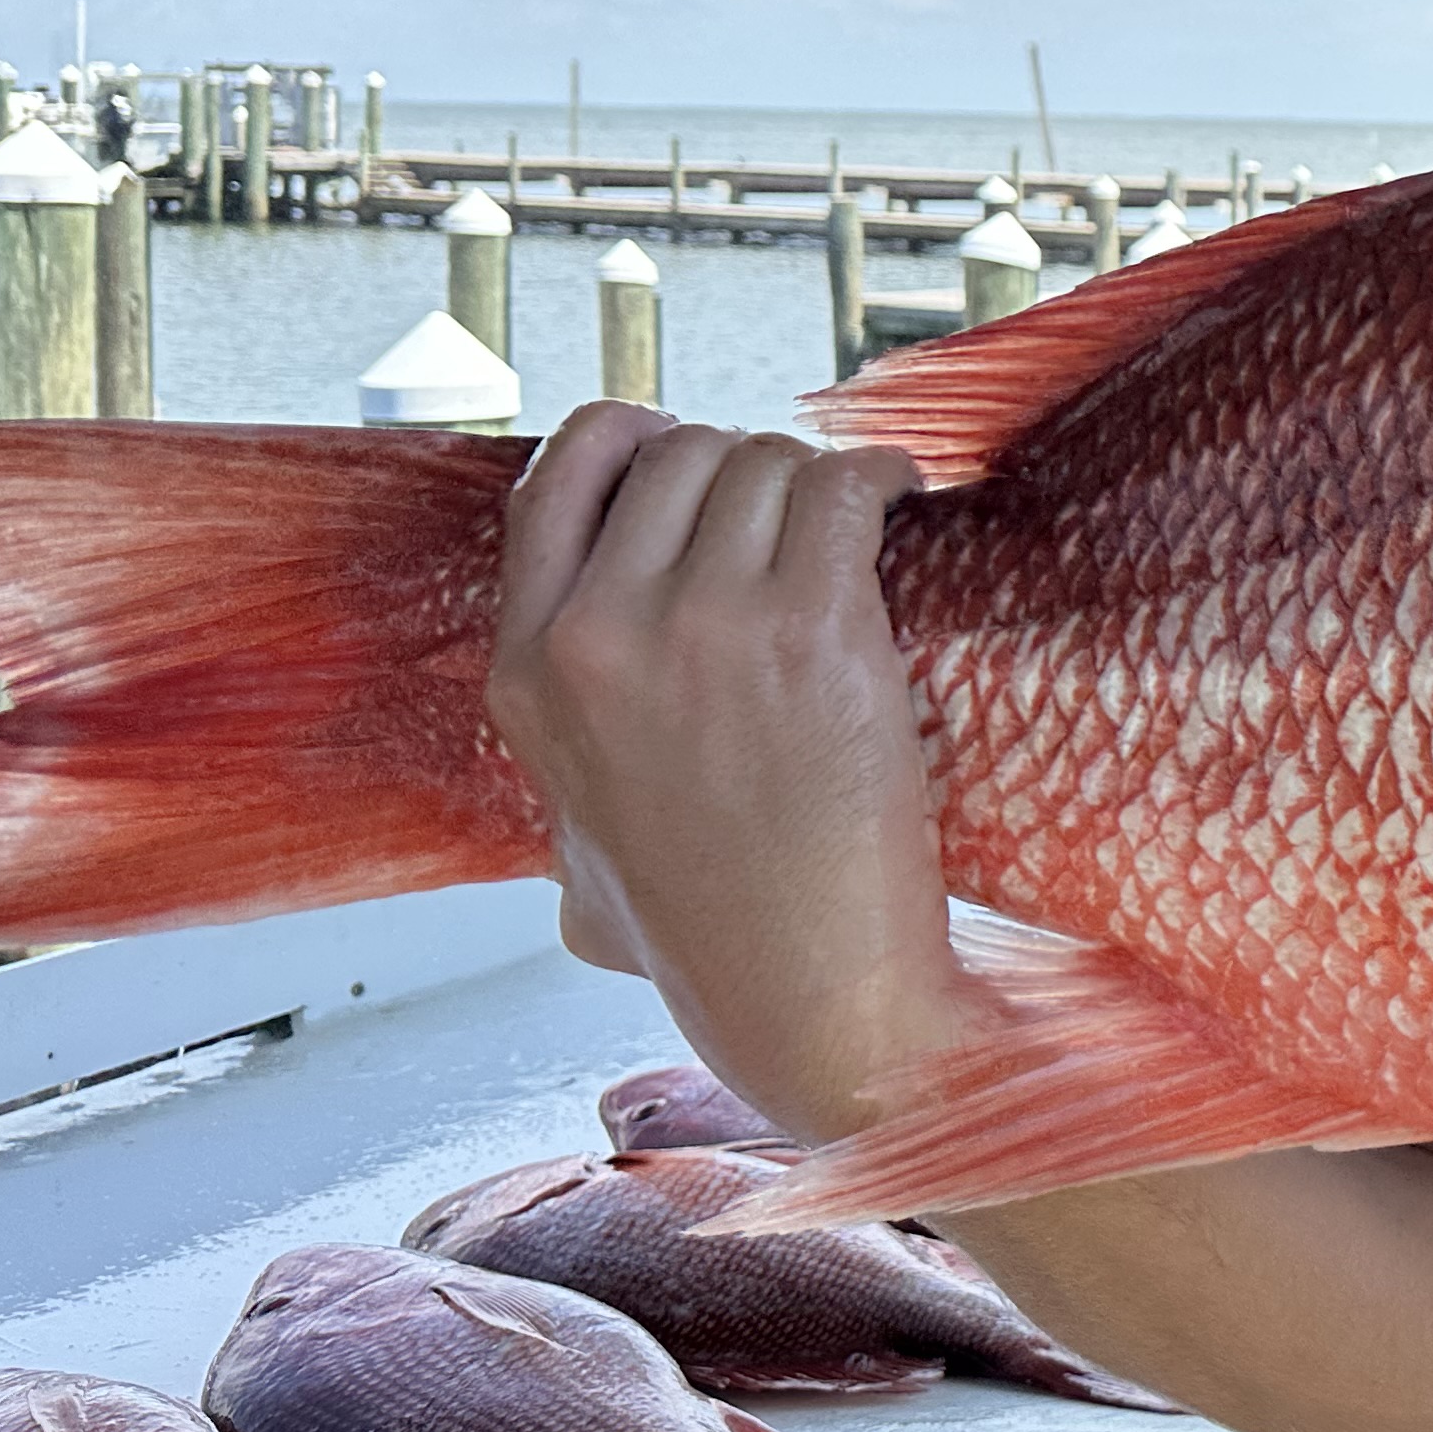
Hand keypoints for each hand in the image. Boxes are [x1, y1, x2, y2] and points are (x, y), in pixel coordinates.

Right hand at [487, 404, 971, 1136]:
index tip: (686, 446)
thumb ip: (563, 800)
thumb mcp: (576, 858)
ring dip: (819, 475)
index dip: (630, 437)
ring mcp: (703, 627)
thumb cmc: (713, 939)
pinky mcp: (813, 632)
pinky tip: (905, 494)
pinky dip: (882, 474)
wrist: (811, 994)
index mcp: (527, 675)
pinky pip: (844, 486)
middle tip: (800, 507)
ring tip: (860, 512)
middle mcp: (599, 636)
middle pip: (680, 454)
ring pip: (767, 462)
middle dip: (747, 463)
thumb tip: (567, 835)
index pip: (553, 480)